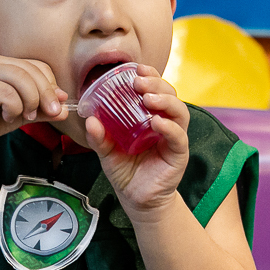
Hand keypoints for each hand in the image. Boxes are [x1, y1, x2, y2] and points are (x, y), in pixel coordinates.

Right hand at [0, 55, 67, 153]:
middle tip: (48, 113)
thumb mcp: (22, 114)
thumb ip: (43, 110)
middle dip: (46, 95)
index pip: (40, 67)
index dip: (52, 86)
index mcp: (9, 65)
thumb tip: (65, 109)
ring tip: (24, 115)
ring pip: (21, 80)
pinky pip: (7, 94)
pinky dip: (13, 108)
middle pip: (33, 72)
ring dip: (30, 102)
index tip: (56, 107)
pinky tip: (5, 117)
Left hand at [85, 64, 189, 220]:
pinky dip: (169, 127)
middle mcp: (165, 123)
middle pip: (170, 94)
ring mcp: (174, 138)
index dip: (149, 75)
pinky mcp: (178, 154)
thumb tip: (90, 119)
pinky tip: (157, 122)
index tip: (135, 68)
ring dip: (165, 100)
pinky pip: (179, 136)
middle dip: (156, 83)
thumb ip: (99, 137)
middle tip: (138, 81)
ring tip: (148, 98)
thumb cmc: (126, 172)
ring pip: (179, 111)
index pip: (155, 89)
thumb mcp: (107, 152)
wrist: (137, 201)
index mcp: (150, 116)